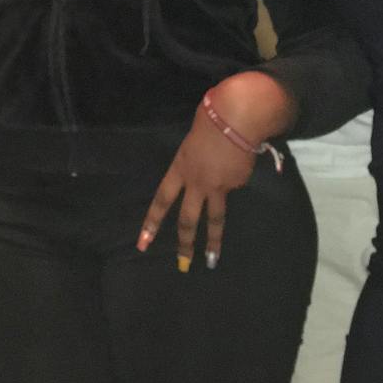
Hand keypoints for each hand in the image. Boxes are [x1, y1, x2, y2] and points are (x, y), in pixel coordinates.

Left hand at [138, 73, 292, 271]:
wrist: (237, 118)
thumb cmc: (210, 121)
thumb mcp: (191, 143)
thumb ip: (193, 164)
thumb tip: (207, 182)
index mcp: (179, 169)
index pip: (161, 200)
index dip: (152, 223)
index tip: (143, 243)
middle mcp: (196, 182)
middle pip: (187, 219)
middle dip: (184, 244)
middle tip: (182, 264)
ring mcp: (218, 186)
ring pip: (214, 220)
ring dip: (212, 243)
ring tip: (211, 261)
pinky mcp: (238, 185)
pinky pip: (234, 186)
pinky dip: (236, 178)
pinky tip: (239, 162)